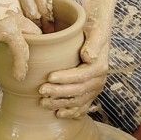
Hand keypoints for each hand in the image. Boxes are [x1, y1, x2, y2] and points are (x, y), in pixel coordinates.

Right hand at [0, 0, 40, 79]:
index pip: (21, 14)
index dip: (22, 28)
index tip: (22, 40)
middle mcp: (13, 4)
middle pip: (31, 23)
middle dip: (33, 38)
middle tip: (33, 53)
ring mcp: (14, 16)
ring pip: (32, 36)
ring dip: (27, 54)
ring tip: (23, 68)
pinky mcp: (10, 29)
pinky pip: (21, 50)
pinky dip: (20, 64)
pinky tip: (19, 75)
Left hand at [38, 0, 114, 118]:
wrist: (97, 27)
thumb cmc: (93, 26)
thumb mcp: (95, 29)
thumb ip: (94, 42)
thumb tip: (88, 57)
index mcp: (100, 66)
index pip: (81, 76)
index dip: (65, 79)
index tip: (49, 77)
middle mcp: (99, 79)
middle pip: (78, 91)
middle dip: (59, 93)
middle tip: (41, 91)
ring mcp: (94, 87)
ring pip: (77, 101)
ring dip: (60, 104)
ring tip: (43, 103)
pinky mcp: (89, 90)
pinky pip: (82, 105)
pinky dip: (71, 112)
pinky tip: (59, 114)